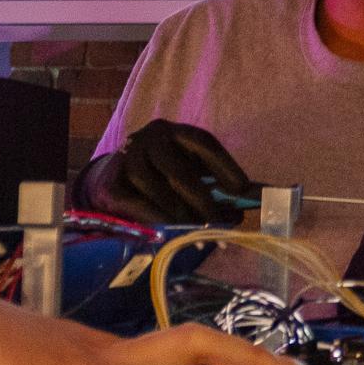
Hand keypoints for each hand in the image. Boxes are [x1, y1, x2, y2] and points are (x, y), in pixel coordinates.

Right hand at [73, 118, 257, 225]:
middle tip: (220, 222)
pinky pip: (134, 203)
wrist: (115, 178)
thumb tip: (254, 201)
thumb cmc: (163, 176)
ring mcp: (126, 160)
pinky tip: (170, 232)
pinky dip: (155, 218)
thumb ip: (219, 185)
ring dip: (178, 213)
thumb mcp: (191, 171)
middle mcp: (149, 139)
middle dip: (202, 199)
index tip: (242, 189)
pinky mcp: (110, 184)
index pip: (202, 142)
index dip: (224, 165)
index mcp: (174, 131)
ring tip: (196, 232)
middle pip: (177, 169)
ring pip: (153, 186)